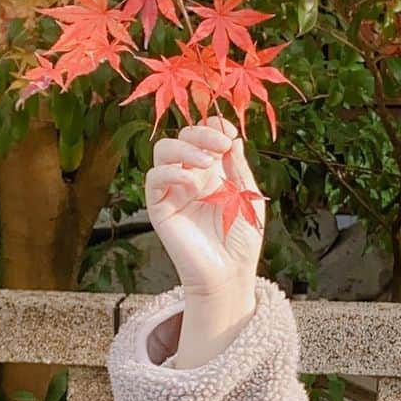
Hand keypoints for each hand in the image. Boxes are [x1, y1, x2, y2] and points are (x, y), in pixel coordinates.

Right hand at [145, 114, 266, 297]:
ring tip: (206, 162)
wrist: (229, 273)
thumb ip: (237, 166)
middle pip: (182, 137)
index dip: (213, 127)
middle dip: (200, 134)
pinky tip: (192, 183)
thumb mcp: (247, 196)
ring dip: (184, 148)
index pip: (204, 137)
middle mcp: (191, 177)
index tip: (229, 132)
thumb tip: (233, 137)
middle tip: (220, 144)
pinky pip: (154, 180)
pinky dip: (171, 173)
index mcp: (214, 173)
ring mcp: (174, 191)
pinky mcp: (160, 208)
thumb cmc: (241, 240)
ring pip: (163, 152)